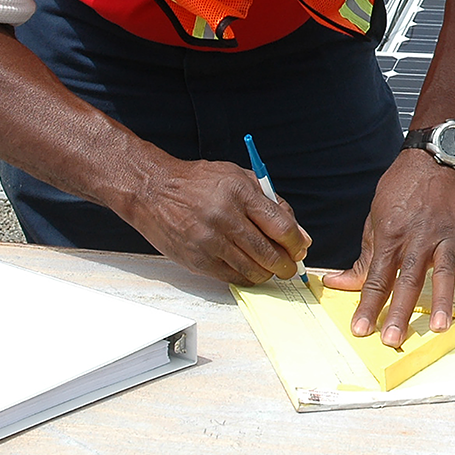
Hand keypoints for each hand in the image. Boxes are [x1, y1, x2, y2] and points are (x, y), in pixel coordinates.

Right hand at [121, 159, 310, 284]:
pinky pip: (231, 278)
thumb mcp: (239, 177)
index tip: (301, 247)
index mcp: (240, 193)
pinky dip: (246, 278)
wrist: (153, 191)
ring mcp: (209, 241)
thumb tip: (299, 234)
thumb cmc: (198, 183)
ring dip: (267, 273)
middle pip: (269, 253)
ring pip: (252, 270)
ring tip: (270, 268)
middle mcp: (225, 217)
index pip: (281, 227)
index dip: (297, 243)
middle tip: (290, 266)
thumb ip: (271, 202)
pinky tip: (249, 270)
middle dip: (287, 264)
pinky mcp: (196, 259)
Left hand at [323, 149, 454, 345]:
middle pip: (408, 279)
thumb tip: (339, 283)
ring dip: (441, 301)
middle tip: (391, 338)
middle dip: (398, 310)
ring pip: (444, 273)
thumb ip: (365, 256)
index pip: (378, 276)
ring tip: (438, 328)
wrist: (440, 155)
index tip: (360, 329)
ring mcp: (450, 238)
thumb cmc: (405, 187)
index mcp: (393, 233)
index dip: (368, 304)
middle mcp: (421, 237)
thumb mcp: (376, 217)